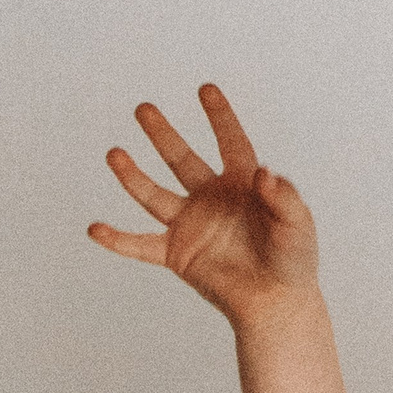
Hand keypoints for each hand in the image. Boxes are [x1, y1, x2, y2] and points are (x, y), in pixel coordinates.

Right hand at [88, 83, 321, 324]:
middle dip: (162, 135)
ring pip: (155, 195)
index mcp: (243, 184)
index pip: (231, 143)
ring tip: (114, 154)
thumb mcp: (297, 225)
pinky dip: (118, 240)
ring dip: (133, 177)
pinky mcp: (177, 254)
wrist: (276, 302)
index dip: (220, 117)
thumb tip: (266, 173)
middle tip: (143, 109)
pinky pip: (141, 245)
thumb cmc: (293, 260)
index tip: (206, 89)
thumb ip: (284, 198)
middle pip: (181, 160)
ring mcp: (191, 224)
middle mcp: (211, 197)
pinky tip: (95, 229)